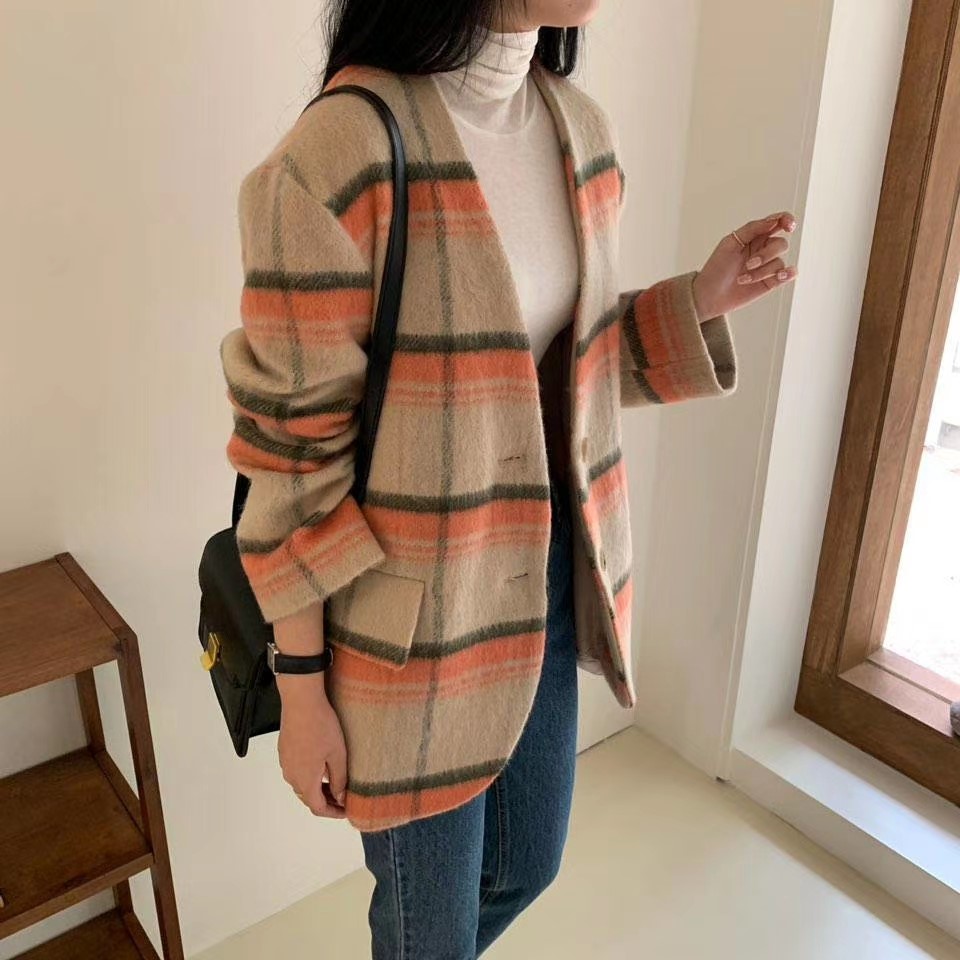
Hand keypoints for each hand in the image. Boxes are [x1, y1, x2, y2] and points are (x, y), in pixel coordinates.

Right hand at [277, 673, 348, 817]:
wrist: (301, 701)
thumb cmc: (321, 725)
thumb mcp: (337, 754)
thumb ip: (339, 780)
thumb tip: (340, 797)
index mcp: (305, 780)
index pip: (317, 808)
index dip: (333, 813)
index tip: (346, 810)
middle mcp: (291, 776)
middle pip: (308, 798)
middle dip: (326, 801)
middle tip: (344, 797)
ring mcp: (285, 763)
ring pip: (302, 785)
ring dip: (317, 788)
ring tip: (336, 782)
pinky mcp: (284, 751)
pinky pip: (296, 771)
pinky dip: (309, 776)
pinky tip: (322, 766)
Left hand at [692, 211, 798, 321]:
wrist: (709, 295)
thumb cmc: (716, 268)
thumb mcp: (730, 243)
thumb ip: (752, 229)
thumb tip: (773, 220)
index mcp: (755, 236)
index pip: (777, 222)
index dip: (787, 220)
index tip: (789, 226)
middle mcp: (764, 249)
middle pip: (781, 244)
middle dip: (766, 255)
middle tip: (748, 264)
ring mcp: (768, 266)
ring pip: (779, 262)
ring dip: (762, 271)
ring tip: (742, 279)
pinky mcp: (771, 282)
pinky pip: (789, 274)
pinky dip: (788, 274)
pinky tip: (780, 276)